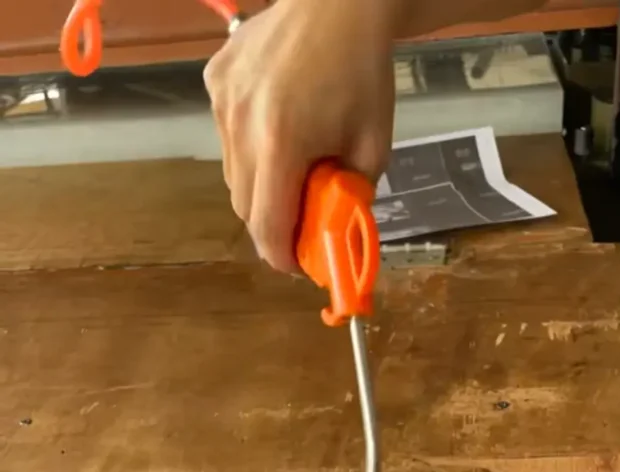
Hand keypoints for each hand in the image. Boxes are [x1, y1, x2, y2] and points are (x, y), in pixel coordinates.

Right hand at [203, 0, 397, 272]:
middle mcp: (241, 126)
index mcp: (282, 144)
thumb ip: (351, 198)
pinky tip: (278, 124)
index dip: (282, 257)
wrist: (338, 2)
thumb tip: (336, 236)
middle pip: (245, 207)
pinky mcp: (215, 82)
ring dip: (261, 186)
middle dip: (272, 223)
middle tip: (302, 221)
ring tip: (293, 167)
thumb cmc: (363, 72)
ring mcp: (222, 102)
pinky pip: (227, 136)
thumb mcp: (373, 146)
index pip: (266, 226)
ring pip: (233, 174)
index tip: (298, 265)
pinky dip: (250, 147)